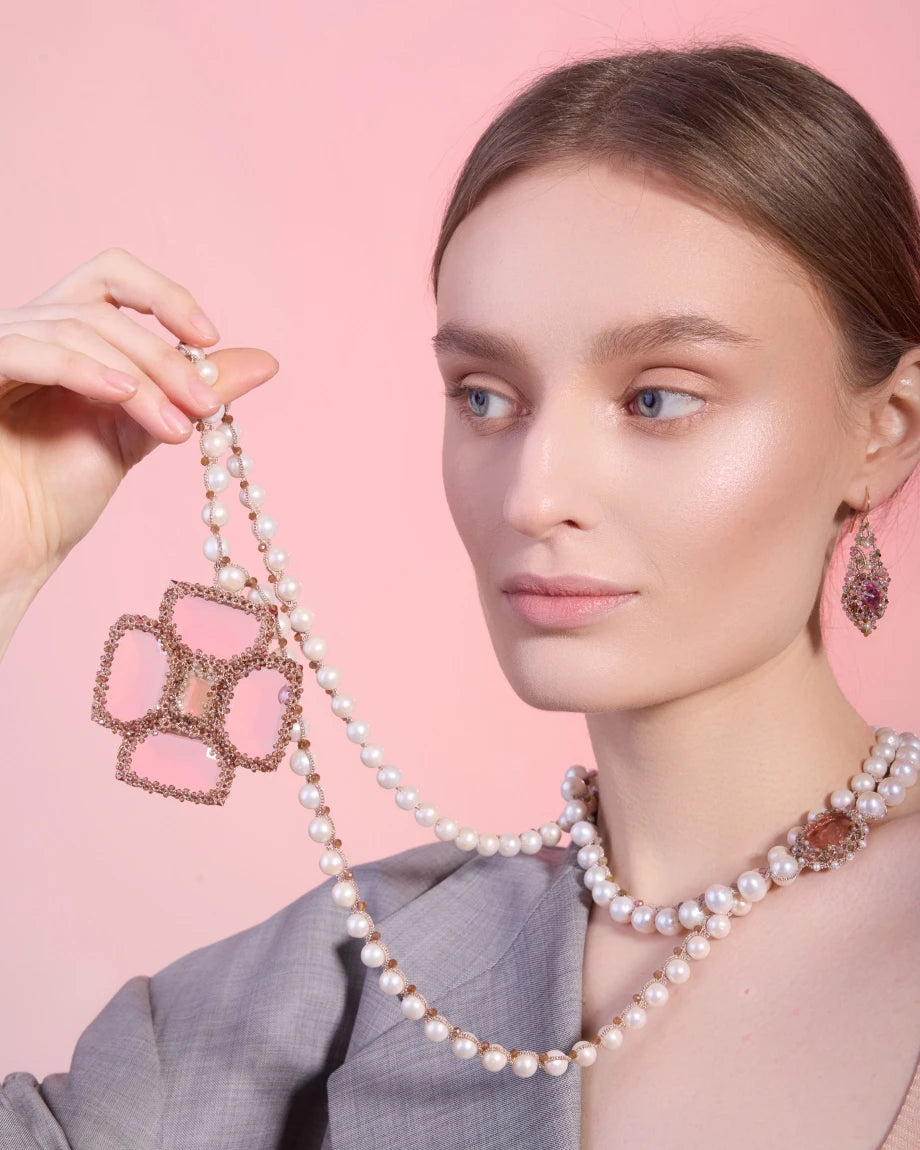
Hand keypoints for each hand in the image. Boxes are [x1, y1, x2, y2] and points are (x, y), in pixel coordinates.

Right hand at [0, 246, 278, 599]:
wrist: (18, 541)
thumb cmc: (65, 490)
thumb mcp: (146, 429)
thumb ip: (194, 391)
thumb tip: (268, 362)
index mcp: (66, 334)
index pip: (113, 277)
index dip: (163, 294)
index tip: (209, 338)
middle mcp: (28, 330)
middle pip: (104, 306)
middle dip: (164, 355)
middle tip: (206, 404)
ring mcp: (0, 348)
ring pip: (78, 330)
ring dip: (140, 377)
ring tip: (176, 429)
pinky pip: (30, 350)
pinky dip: (83, 369)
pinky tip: (124, 397)